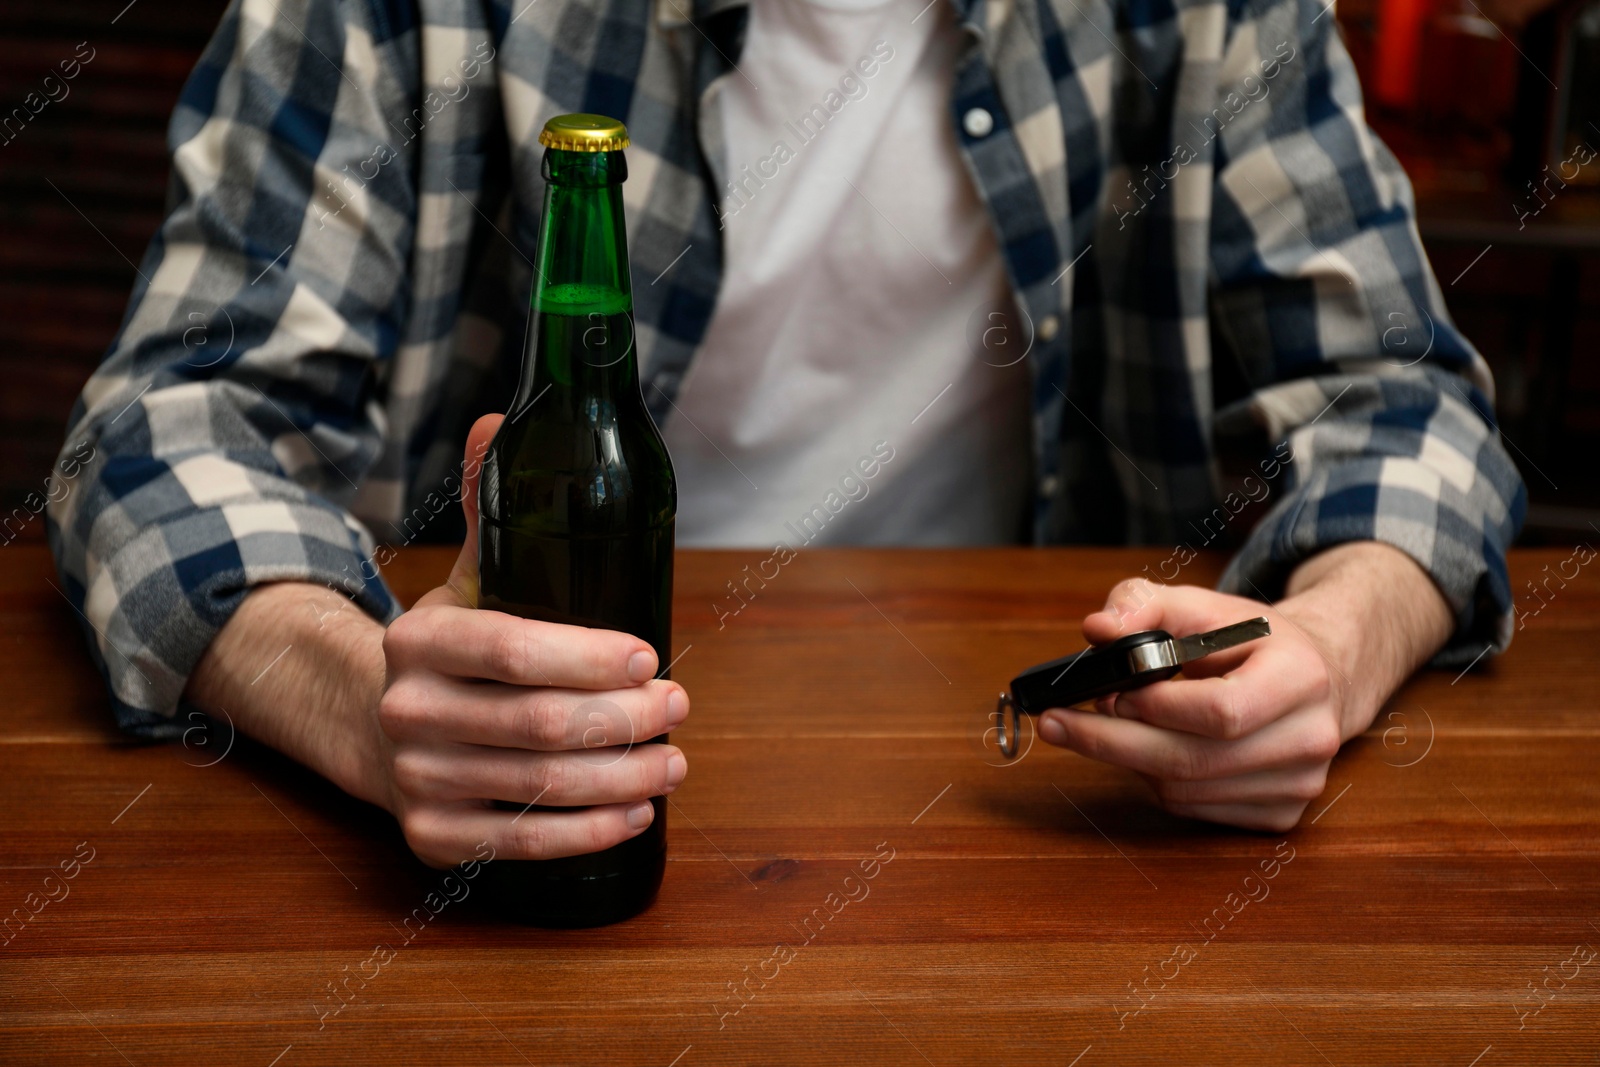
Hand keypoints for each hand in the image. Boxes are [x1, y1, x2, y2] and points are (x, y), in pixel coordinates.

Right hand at [377, 414, 688, 866]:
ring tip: (675, 761)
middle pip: (538, 724)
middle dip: (625, 719)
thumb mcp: (468, 579)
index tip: (648, 655)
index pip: (511, 649)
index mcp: (418, 640)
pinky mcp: (432, 837)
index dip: (587, 657)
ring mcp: (416, 780)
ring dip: (623, 778)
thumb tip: (502, 420)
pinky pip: (520, 843)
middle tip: (677, 705)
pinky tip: (636, 814)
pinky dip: (588, 832)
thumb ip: (493, 509)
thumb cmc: (452, 648)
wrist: (372, 722)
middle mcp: (408, 712)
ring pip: (539, 787)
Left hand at [1036, 543, 1450, 831]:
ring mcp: (1299, 785)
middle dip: (1112, 742)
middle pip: (1193, 761)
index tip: (1105, 691)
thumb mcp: (1202, 606)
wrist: (1315, 677)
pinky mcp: (1280, 816)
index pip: (1220, 711)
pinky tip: (1149, 750)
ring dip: (1131, 762)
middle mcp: (1310, 739)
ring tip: (1108, 726)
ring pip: (1184, 792)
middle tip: (1058, 723)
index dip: (1155, 707)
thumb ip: (1144, 605)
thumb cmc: (1249, 640)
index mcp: (1300, 677)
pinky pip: (1195, 811)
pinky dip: (1158, 783)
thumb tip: (1096, 629)